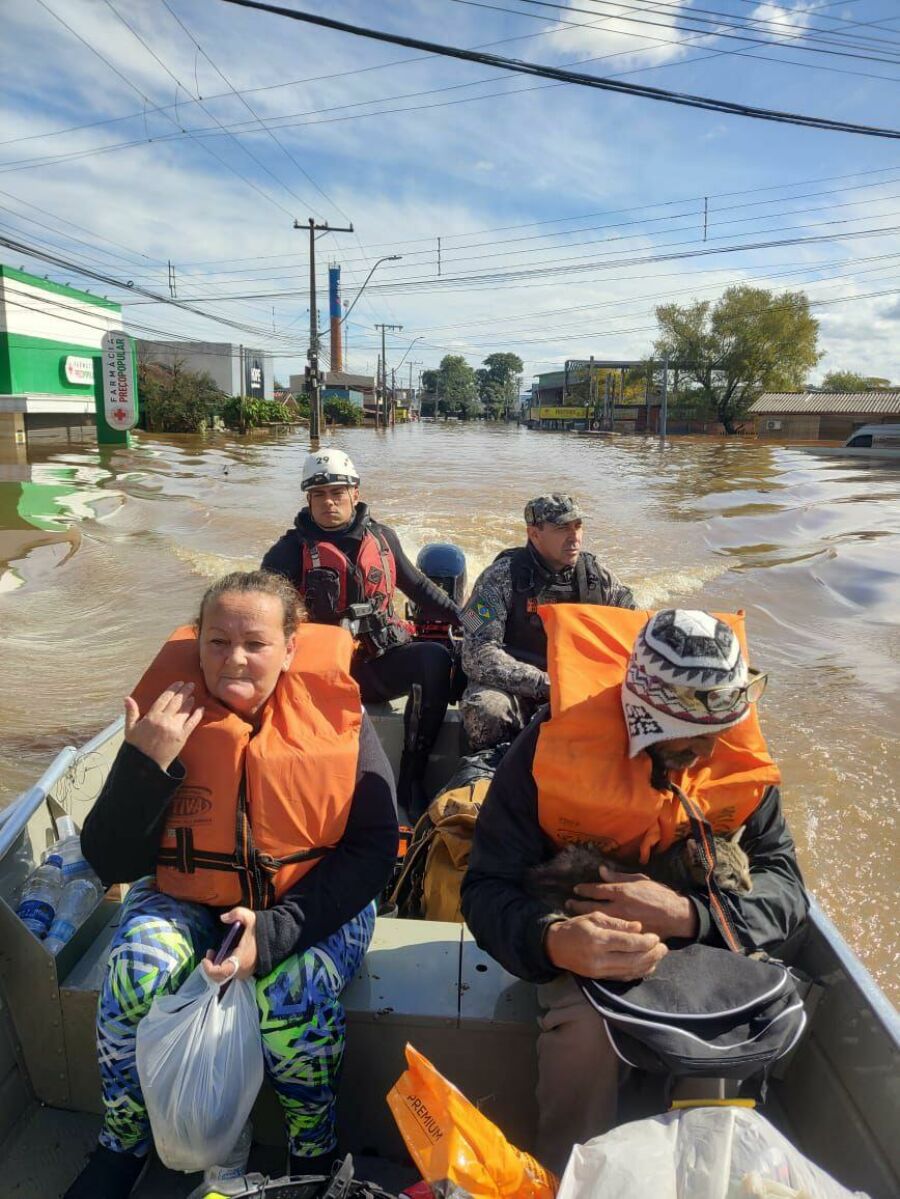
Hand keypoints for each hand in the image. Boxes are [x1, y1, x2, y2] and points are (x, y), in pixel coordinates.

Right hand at [123, 683, 203, 772]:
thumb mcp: (130, 729)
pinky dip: (197, 715)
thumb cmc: (137, 747)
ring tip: (193, 695)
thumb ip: (131, 713)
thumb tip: (127, 698)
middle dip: (184, 691)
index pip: (164, 698)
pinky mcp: (182, 737)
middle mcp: (164, 720)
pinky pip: (192, 723)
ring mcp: (174, 728)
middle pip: (176, 702)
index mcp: (151, 717)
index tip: (179, 683)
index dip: (172, 689)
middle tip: (191, 684)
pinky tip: (201, 708)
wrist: (146, 765)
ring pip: (185, 710)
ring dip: (190, 701)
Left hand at [202, 908, 257, 983]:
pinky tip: (223, 955)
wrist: (275, 940)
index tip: (205, 958)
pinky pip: (229, 973)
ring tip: (214, 953)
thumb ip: (237, 914)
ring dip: (215, 966)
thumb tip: (222, 918)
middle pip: (219, 977)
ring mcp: (243, 973)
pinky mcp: (244, 972)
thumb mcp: (250, 918)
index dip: (209, 969)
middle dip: (210, 966)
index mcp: (240, 960)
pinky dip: (222, 966)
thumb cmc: (261, 931)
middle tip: (209, 953)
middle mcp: (241, 971)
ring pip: (223, 976)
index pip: (221, 973)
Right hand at [544, 910, 667, 979]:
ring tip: (659, 956)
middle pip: (632, 960)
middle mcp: (599, 958)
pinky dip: (638, 973)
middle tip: (664, 947)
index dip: (645, 941)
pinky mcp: (600, 978)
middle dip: (651, 955)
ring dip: (648, 965)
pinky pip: (623, 977)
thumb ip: (616, 923)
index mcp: (598, 939)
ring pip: (630, 971)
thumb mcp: (594, 917)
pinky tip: (648, 966)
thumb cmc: (576, 927)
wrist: (556, 947)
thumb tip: (638, 927)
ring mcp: (600, 971)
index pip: (627, 943)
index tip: (656, 937)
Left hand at [567, 865, 698, 941]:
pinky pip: (609, 932)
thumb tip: (601, 870)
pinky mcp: (627, 935)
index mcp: (622, 892)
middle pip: (592, 907)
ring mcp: (622, 923)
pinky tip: (591, 929)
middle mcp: (619, 907)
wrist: (676, 915)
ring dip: (585, 917)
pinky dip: (598, 929)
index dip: (584, 889)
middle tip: (568, 903)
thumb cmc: (659, 894)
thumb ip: (619, 877)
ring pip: (597, 920)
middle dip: (578, 904)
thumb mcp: (640, 879)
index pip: (597, 890)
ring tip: (574, 915)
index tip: (576, 889)